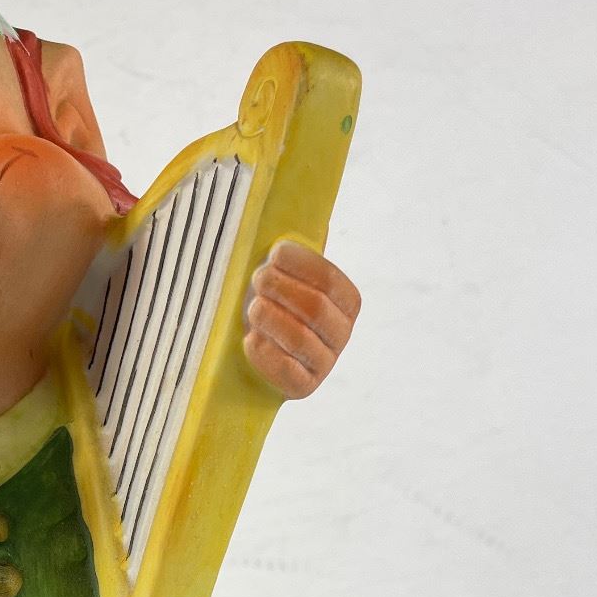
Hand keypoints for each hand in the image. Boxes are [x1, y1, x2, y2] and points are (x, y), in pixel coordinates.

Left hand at [243, 239, 360, 399]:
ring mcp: (325, 364)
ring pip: (299, 339)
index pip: (330, 279)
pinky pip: (286, 371)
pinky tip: (250, 340)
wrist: (253, 348)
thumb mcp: (283, 271)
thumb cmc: (269, 300)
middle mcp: (341, 333)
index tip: (272, 254)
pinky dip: (264, 353)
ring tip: (252, 308)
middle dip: (280, 289)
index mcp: (346, 301)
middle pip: (315, 307)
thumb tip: (304, 208)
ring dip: (269, 319)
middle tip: (256, 280)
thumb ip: (294, 248)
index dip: (300, 264)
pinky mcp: (303, 388)